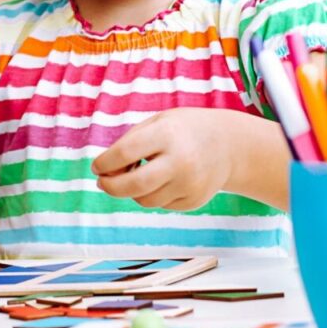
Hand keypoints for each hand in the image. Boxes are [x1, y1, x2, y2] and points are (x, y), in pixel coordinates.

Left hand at [92, 108, 243, 210]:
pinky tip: (163, 180)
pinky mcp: (194, 201)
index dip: (105, 162)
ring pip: (144, 200)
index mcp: (168, 134)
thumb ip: (130, 143)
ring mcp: (190, 184)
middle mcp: (181, 161)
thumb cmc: (183, 130)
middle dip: (111, 187)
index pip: (125, 153)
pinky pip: (161, 204)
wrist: (229, 145)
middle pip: (133, 185)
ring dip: (132, 191)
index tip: (97, 166)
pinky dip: (153, 195)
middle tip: (103, 183)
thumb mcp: (159, 122)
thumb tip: (105, 173)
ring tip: (139, 175)